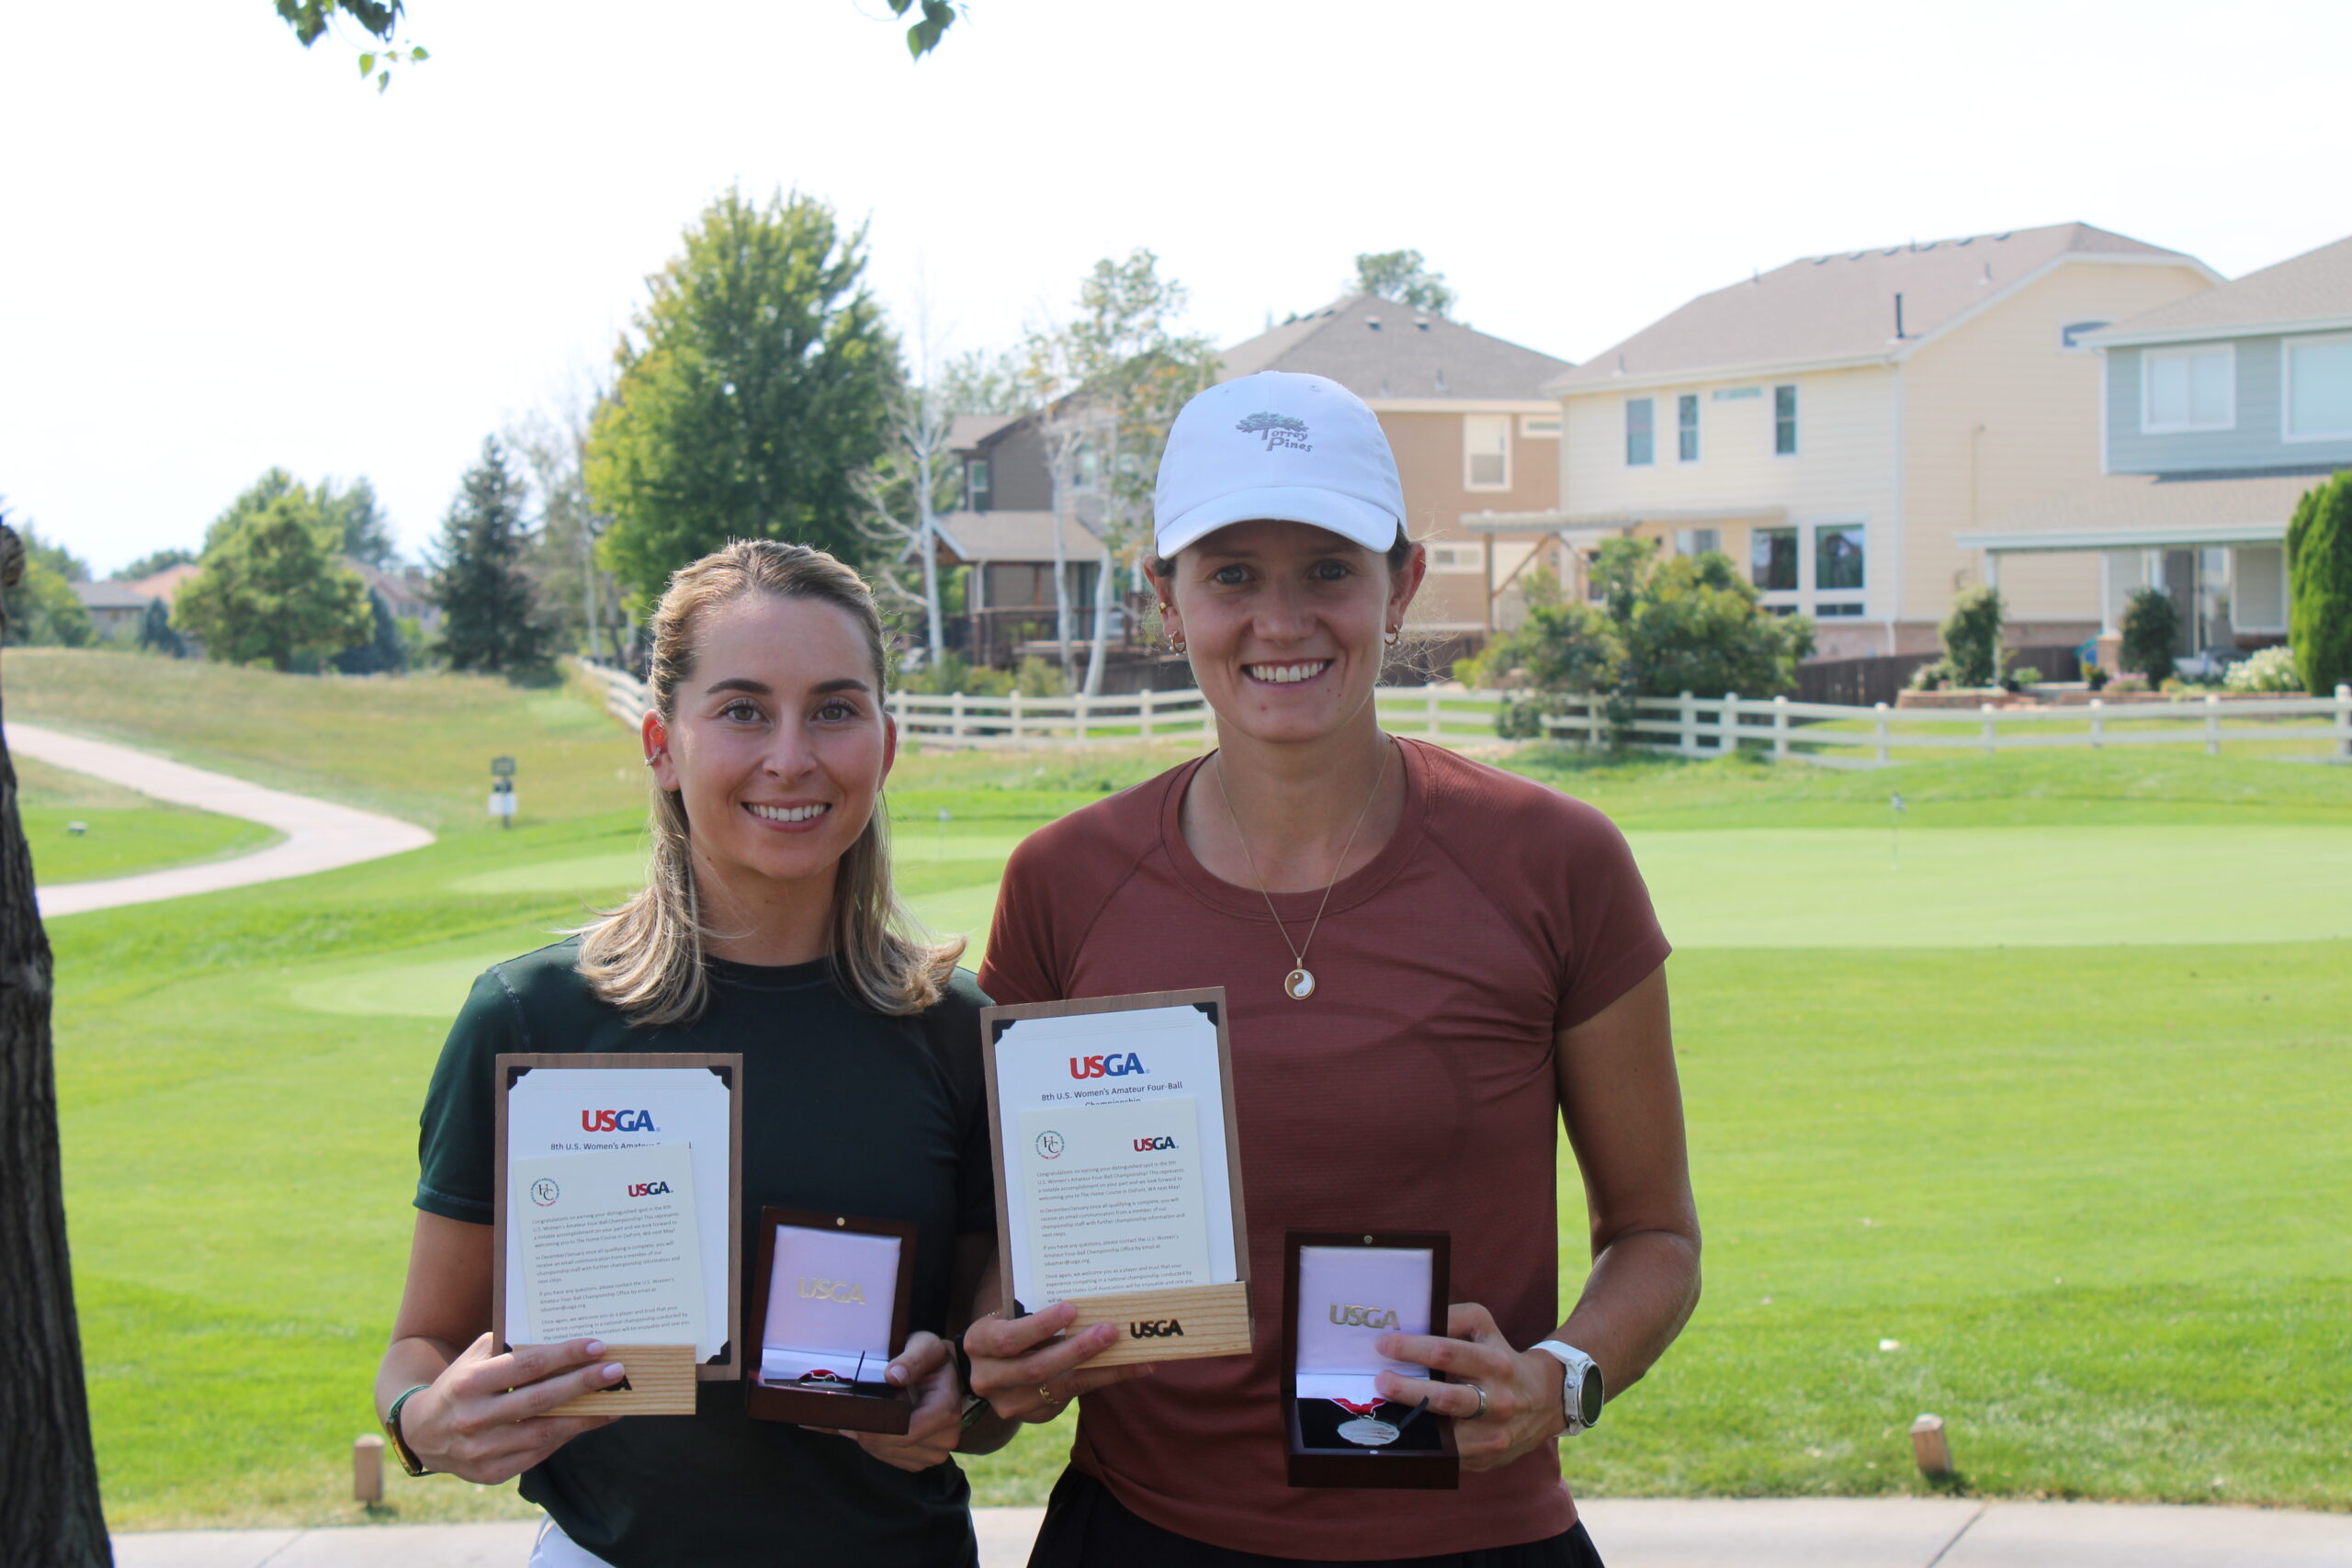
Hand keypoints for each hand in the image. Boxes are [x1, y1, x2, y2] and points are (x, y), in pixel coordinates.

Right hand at [397, 1333, 622, 1482]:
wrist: (421, 1432)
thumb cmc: (459, 1384)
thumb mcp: (474, 1358)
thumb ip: (510, 1346)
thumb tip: (561, 1333)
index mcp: (469, 1384)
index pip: (526, 1366)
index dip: (564, 1356)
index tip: (597, 1347)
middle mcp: (474, 1419)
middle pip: (539, 1401)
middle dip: (582, 1384)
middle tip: (615, 1372)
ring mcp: (482, 1450)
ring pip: (543, 1434)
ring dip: (584, 1418)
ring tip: (614, 1402)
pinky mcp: (491, 1473)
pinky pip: (537, 1455)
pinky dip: (565, 1438)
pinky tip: (588, 1423)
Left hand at [812, 1332, 964, 1472]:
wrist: (947, 1375)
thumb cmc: (934, 1360)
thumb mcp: (926, 1347)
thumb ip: (912, 1359)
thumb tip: (893, 1376)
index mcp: (946, 1408)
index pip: (907, 1431)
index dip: (875, 1427)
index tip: (851, 1415)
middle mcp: (946, 1436)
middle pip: (893, 1444)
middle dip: (866, 1430)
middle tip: (847, 1412)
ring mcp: (936, 1452)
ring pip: (887, 1454)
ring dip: (869, 1438)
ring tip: (860, 1416)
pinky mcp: (923, 1459)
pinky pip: (891, 1459)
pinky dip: (876, 1444)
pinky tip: (874, 1425)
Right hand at [963, 1303, 1155, 1421]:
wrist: (988, 1366)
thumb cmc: (1007, 1328)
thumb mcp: (1008, 1316)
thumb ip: (1034, 1311)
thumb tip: (1085, 1298)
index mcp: (979, 1344)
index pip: (1009, 1338)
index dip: (1040, 1326)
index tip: (1071, 1309)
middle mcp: (989, 1378)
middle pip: (1036, 1368)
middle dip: (1077, 1350)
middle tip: (1110, 1331)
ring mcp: (1009, 1403)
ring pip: (1059, 1388)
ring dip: (1100, 1370)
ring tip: (1134, 1356)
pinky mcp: (1033, 1415)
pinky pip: (1072, 1399)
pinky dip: (1102, 1381)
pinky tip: (1129, 1369)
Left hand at [1376, 1303, 1565, 1472]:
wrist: (1545, 1400)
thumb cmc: (1501, 1357)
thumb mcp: (1484, 1328)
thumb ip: (1452, 1318)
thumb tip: (1413, 1322)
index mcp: (1495, 1363)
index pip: (1447, 1353)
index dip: (1412, 1349)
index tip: (1384, 1345)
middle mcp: (1499, 1401)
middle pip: (1446, 1398)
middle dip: (1407, 1390)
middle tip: (1380, 1381)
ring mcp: (1495, 1434)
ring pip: (1447, 1434)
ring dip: (1412, 1423)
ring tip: (1385, 1412)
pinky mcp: (1488, 1457)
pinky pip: (1450, 1455)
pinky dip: (1425, 1445)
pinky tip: (1404, 1435)